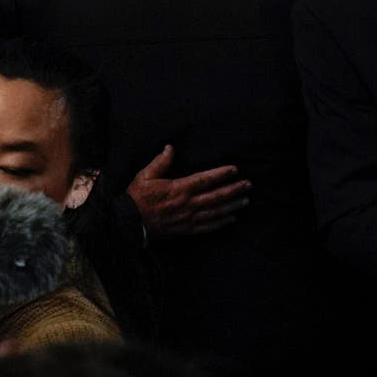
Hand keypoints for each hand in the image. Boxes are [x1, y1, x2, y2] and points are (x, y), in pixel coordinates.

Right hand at [126, 144, 251, 235]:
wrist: (128, 223)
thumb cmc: (137, 198)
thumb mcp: (145, 176)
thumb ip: (160, 162)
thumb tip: (170, 147)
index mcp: (179, 188)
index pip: (205, 179)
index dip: (221, 174)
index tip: (234, 169)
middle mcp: (187, 204)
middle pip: (216, 196)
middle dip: (234, 190)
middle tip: (248, 185)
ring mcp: (188, 218)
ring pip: (215, 212)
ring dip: (232, 206)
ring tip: (246, 200)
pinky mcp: (186, 229)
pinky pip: (207, 227)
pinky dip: (221, 223)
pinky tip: (232, 219)